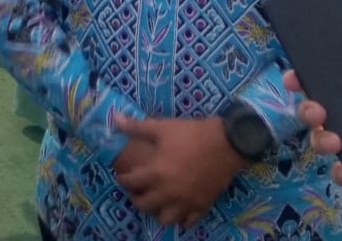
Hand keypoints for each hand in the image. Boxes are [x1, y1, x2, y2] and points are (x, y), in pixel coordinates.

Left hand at [114, 115, 242, 227]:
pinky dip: (181, 219)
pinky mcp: (202, 205)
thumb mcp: (162, 127)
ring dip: (157, 212)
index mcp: (156, 173)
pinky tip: (179, 210)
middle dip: (136, 199)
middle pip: (144, 205)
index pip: (131, 182)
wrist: (226, 143)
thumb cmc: (191, 134)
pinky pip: (188, 221)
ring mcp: (186, 202)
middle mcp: (168, 192)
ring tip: (156, 202)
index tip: (120, 176)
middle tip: (135, 191)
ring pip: (165, 219)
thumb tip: (115, 119)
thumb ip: (137, 127)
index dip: (122, 179)